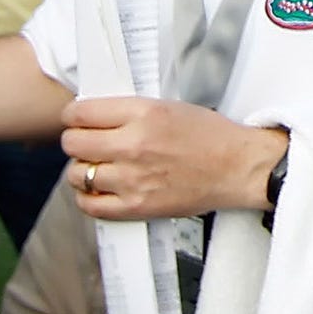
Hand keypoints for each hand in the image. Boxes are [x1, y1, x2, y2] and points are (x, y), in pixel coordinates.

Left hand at [61, 95, 285, 220]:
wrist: (240, 168)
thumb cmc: (211, 136)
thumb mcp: (170, 107)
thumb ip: (130, 111)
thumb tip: (93, 117)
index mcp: (143, 114)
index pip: (80, 113)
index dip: (73, 116)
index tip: (76, 120)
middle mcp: (134, 145)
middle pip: (72, 144)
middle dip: (76, 142)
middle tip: (87, 143)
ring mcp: (133, 178)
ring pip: (77, 175)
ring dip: (83, 170)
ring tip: (98, 168)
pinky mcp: (137, 206)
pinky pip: (90, 205)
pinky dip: (88, 198)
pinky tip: (100, 190)